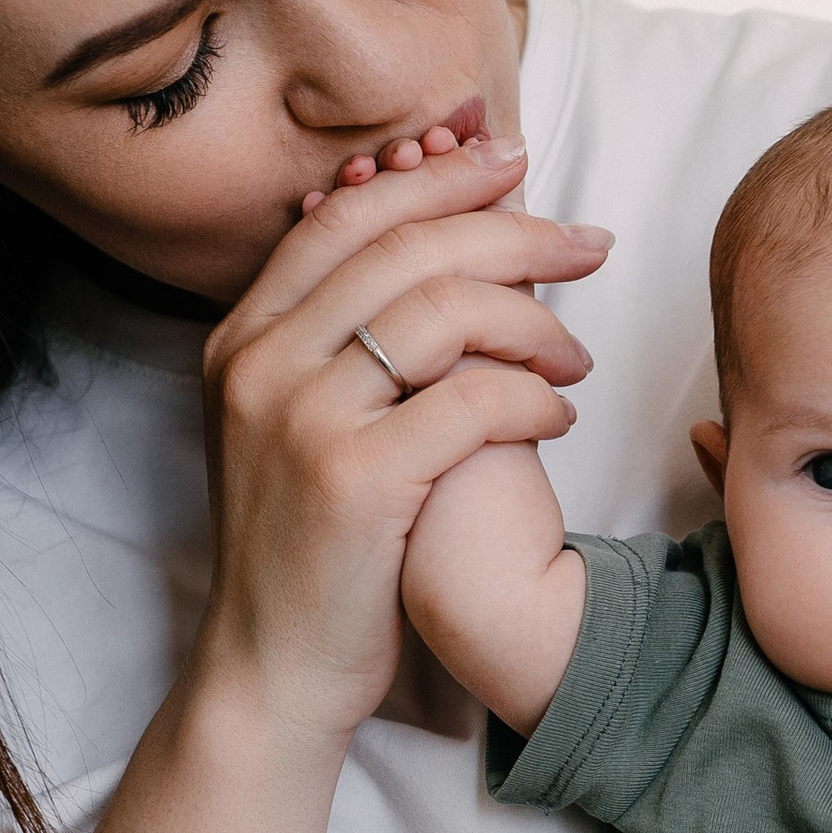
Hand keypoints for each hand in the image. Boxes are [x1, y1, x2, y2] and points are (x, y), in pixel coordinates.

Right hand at [195, 130, 611, 744]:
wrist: (274, 668)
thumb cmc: (313, 548)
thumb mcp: (298, 425)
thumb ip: (343, 341)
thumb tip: (436, 249)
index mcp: (242, 336)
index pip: (347, 216)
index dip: (437, 180)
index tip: (513, 164)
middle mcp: (259, 363)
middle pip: (406, 247)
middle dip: (512, 229)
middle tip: (589, 241)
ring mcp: (300, 419)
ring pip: (443, 311)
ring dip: (534, 318)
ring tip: (575, 353)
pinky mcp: (355, 480)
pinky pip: (473, 401)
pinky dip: (533, 394)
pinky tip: (559, 412)